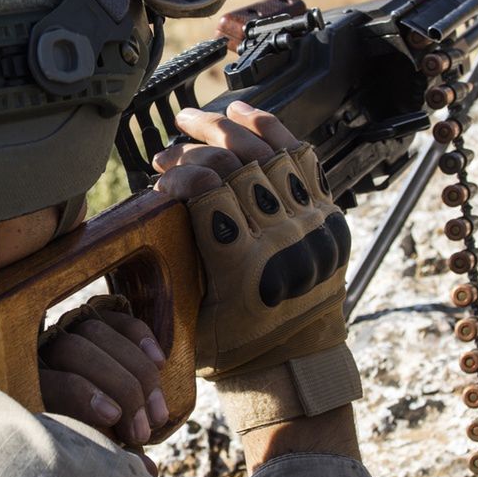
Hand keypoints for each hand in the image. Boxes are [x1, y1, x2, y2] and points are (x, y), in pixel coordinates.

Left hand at [38, 297, 170, 446]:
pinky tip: (161, 363)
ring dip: (136, 373)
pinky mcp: (93, 318)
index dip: (81, 396)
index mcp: (27, 384)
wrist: (79, 399)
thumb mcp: (84, 446)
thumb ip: (109, 454)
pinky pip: (117, 319)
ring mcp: (65, 328)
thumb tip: (148, 470)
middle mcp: (41, 350)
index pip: (49, 379)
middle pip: (76, 352)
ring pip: (97, 333)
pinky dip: (141, 338)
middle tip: (142, 432)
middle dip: (118, 391)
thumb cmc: (77, 435)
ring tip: (158, 415)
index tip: (113, 418)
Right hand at [152, 103, 351, 376]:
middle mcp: (285, 239)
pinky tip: (245, 114)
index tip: (159, 177)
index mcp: (246, 267)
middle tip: (167, 148)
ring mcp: (312, 223)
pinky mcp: (328, 215)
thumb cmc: (237, 347)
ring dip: (228, 128)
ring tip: (197, 118)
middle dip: (193, 146)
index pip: (207, 191)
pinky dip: (274, 130)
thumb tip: (149, 210)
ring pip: (268, 152)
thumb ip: (175, 267)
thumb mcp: (191, 318)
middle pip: (235, 164)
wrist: (297, 362)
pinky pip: (303, 159)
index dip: (178, 173)